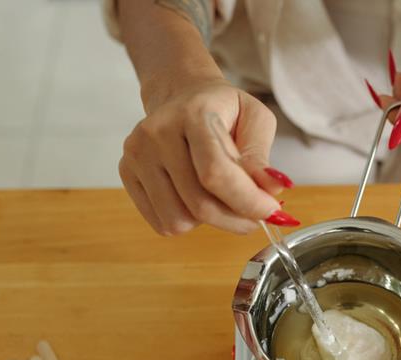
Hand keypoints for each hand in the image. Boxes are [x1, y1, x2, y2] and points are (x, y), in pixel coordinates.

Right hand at [119, 78, 298, 235]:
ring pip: (179, 220)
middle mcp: (157, 133)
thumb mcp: (255, 120)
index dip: (247, 201)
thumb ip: (261, 157)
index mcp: (193, 114)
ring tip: (218, 198)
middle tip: (254, 216)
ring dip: (209, 221)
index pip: (216, 172)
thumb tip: (273, 190)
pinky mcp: (127, 174)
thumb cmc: (223, 111)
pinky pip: (161, 222)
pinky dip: (187, 221)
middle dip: (236, 219)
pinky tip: (195, 198)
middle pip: (199, 203)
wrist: (182, 96)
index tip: (271, 212)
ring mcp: (136, 154)